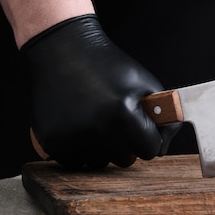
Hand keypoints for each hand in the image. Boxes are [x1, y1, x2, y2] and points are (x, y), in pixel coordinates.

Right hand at [20, 14, 179, 168]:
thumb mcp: (144, 83)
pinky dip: (80, 148)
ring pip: (100, 163)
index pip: (151, 150)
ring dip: (102, 147)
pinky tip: (78, 123)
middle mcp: (97, 130)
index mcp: (124, 115)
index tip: (140, 124)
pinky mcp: (51, 142)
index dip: (148, 136)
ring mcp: (72, 138)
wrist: (63, 51)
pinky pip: (76, 162)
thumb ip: (163, 116)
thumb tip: (163, 148)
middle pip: (126, 160)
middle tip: (115, 117)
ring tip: (95, 117)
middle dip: (126, 143)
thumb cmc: (107, 66)